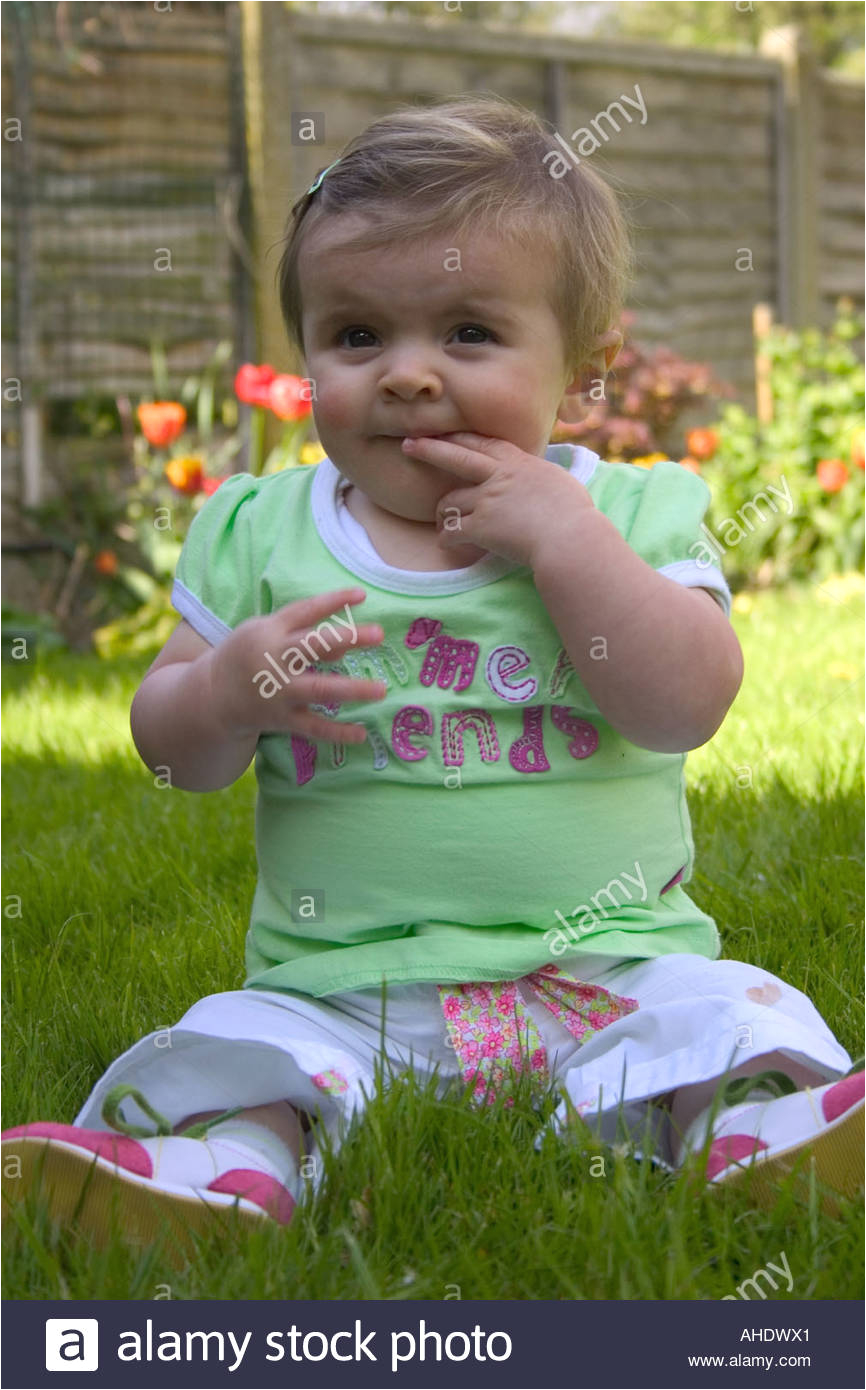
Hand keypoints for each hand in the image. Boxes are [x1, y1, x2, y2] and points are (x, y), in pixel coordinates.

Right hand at [206, 588, 386, 743]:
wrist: (211, 696)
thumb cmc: (247, 656)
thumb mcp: (267, 636)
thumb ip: (304, 636)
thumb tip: (344, 649)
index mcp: (270, 631)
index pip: (305, 611)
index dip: (333, 601)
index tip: (362, 594)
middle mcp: (275, 659)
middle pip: (313, 646)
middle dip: (346, 638)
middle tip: (379, 633)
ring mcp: (278, 691)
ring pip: (318, 689)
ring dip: (351, 689)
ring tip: (381, 690)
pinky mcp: (281, 719)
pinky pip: (313, 727)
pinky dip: (337, 732)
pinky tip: (362, 733)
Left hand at [401, 432, 593, 568]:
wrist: (570, 537)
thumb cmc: (575, 514)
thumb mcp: (560, 483)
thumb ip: (542, 478)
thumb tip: (545, 481)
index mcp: (519, 463)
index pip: (485, 444)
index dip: (462, 437)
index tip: (446, 432)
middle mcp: (498, 477)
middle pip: (456, 457)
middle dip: (429, 449)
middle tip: (408, 445)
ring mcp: (487, 501)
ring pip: (449, 501)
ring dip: (443, 512)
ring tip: (442, 521)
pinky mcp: (480, 528)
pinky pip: (452, 532)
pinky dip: (447, 539)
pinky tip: (447, 544)